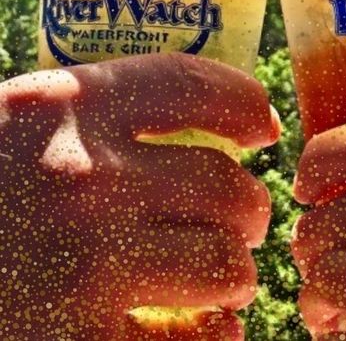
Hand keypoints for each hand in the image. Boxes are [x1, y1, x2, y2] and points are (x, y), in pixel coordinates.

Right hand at [0, 54, 279, 339]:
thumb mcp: (3, 133)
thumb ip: (76, 122)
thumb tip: (179, 125)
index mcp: (58, 107)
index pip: (195, 86)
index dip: (245, 106)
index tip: (263, 128)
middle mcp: (81, 177)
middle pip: (225, 187)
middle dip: (244, 210)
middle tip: (238, 223)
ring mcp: (81, 267)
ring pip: (223, 267)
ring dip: (231, 277)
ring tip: (220, 282)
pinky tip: (200, 334)